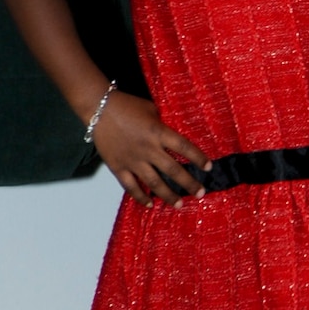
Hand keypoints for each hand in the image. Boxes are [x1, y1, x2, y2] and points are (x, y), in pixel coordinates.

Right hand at [91, 91, 211, 206]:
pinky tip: (149, 204)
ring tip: (179, 205)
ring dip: (168, 195)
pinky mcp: (118, 167)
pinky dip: (140, 196)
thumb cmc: (127, 105)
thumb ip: (162, 127)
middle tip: (200, 193)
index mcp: (159, 132)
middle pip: (173, 170)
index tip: (209, 168)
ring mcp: (133, 160)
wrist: (99, 108)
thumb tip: (170, 139)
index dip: (198, 158)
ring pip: (154, 183)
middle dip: (189, 183)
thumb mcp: (152, 110)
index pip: (184, 148)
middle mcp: (149, 149)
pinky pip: (131, 186)